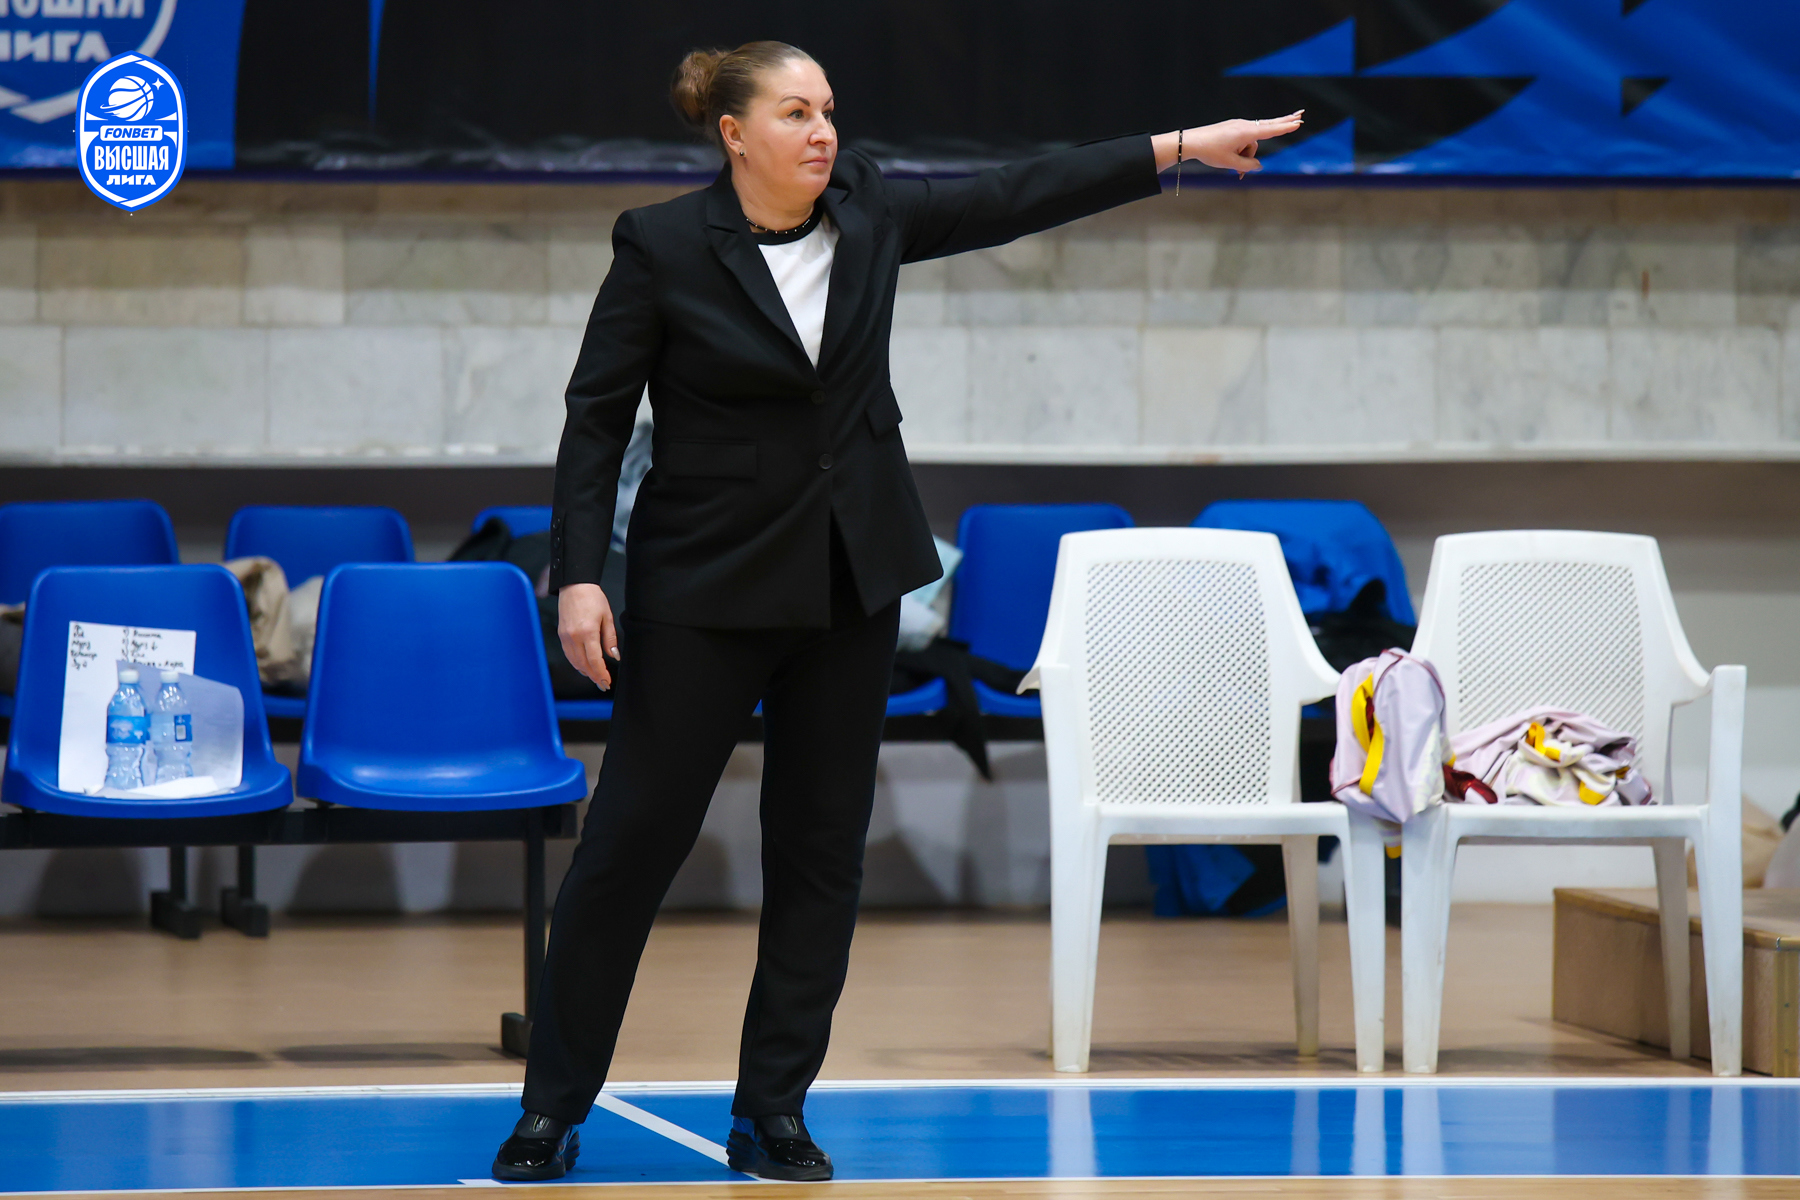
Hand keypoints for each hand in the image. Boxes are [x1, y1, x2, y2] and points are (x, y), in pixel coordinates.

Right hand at [557, 582, 618, 689]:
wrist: (575, 586)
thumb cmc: (593, 598)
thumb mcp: (607, 617)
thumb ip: (610, 639)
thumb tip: (614, 656)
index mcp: (588, 632)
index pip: (595, 660)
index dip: (601, 673)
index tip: (607, 681)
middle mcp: (574, 637)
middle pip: (584, 664)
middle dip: (594, 676)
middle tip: (603, 684)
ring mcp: (565, 636)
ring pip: (575, 662)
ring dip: (585, 672)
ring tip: (595, 678)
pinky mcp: (561, 635)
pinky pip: (569, 654)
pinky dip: (576, 663)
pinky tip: (584, 666)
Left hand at [1155, 111, 1304, 177]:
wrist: (1191, 141)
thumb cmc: (1210, 152)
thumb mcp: (1230, 163)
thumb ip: (1247, 165)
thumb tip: (1258, 165)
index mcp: (1245, 133)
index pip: (1270, 130)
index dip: (1285, 128)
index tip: (1298, 123)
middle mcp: (1244, 126)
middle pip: (1268, 126)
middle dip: (1284, 123)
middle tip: (1301, 115)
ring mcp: (1238, 126)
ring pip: (1251, 143)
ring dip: (1246, 157)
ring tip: (1235, 171)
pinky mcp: (1232, 128)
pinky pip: (1243, 141)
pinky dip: (1242, 152)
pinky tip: (1235, 163)